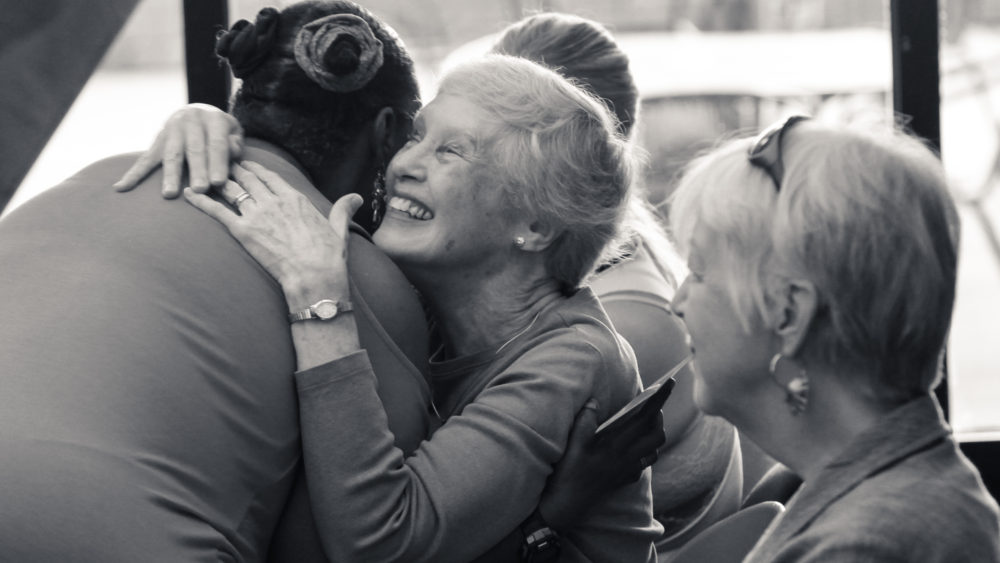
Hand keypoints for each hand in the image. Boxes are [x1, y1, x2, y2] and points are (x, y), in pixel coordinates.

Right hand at [113, 103, 243, 197]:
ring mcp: (170, 130)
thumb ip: (235, 143)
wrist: (198, 111)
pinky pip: (145, 159)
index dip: (217, 163)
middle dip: (196, 171)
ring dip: (170, 175)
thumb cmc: (221, 130)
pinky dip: (133, 174)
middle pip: (193, 149)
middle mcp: (189, 121)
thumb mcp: (234, 131)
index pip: (216, 143)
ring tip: (169, 193)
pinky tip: (121, 187)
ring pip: (171, 155)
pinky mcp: (157, 140)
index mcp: (212, 118)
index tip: (218, 182)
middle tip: (199, 190)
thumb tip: (230, 156)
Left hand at [183, 161, 360, 306]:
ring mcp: (257, 215)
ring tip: (203, 172)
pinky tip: (188, 193)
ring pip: (231, 189)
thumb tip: (355, 197)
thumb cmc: (328, 257)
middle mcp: (273, 201)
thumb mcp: (338, 229)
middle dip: (231, 168)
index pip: (269, 176)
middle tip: (218, 161)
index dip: (254, 168)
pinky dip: (201, 201)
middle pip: (247, 178)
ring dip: (215, 178)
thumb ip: (342, 209)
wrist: (315, 277)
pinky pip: (217, 211)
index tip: (245, 162)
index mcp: (294, 198)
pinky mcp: (243, 232)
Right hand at [538, 396, 666, 530]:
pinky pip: (645, 464)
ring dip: (654, 435)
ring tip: (644, 423)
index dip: (659, 400)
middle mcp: (628, 458)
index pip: (645, 419)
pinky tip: (634, 447)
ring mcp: (629, 471)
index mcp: (616, 446)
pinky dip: (645, 452)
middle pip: (658, 435)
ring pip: (654, 450)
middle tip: (650, 406)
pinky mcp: (626, 479)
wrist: (568, 505)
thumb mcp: (573, 444)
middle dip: (659, 417)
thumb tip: (594, 401)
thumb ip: (585, 420)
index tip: (670, 383)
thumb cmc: (569, 472)